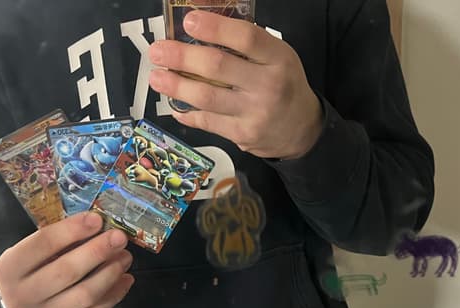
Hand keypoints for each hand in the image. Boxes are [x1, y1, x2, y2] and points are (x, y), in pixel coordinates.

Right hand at [0, 213, 134, 307]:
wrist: (21, 303)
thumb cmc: (32, 268)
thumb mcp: (33, 250)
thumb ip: (60, 239)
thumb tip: (99, 225)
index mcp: (8, 269)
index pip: (43, 244)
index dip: (72, 230)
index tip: (97, 219)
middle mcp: (20, 297)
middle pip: (67, 272)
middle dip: (98, 251)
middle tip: (119, 238)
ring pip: (85, 295)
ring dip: (111, 273)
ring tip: (125, 257)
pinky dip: (115, 294)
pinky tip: (125, 278)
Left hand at [149, 10, 322, 159]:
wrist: (302, 130)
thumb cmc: (284, 86)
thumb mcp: (278, 58)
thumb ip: (249, 47)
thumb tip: (202, 32)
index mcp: (278, 59)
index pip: (245, 38)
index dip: (214, 27)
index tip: (189, 21)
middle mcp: (268, 86)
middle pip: (218, 67)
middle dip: (182, 57)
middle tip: (158, 51)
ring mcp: (254, 113)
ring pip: (208, 98)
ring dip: (176, 86)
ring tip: (157, 78)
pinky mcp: (243, 135)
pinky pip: (209, 122)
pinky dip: (188, 113)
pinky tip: (175, 104)